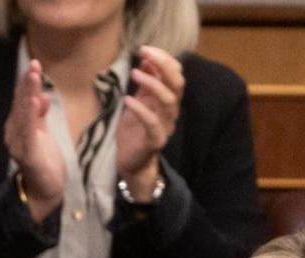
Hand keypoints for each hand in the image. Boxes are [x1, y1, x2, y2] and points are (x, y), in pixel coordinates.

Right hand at [4, 59, 64, 221]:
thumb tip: (42, 95)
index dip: (26, 83)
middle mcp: (13, 133)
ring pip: (23, 115)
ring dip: (28, 95)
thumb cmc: (44, 161)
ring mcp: (19, 144)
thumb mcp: (42, 132)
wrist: (44, 190)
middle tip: (33, 66)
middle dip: (27, 84)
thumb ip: (40, 115)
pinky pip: (29, 132)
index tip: (34, 65)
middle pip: (20, 105)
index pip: (21, 101)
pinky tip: (36, 103)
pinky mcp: (28, 154)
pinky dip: (31, 117)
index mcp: (17, 127)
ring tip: (33, 78)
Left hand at [117, 45, 183, 197]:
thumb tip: (147, 60)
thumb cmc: (134, 131)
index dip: (164, 59)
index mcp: (168, 100)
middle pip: (177, 83)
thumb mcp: (138, 102)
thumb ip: (145, 84)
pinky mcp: (155, 140)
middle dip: (163, 65)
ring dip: (152, 83)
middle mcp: (171, 111)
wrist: (130, 162)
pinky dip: (140, 109)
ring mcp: (165, 126)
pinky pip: (152, 122)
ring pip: (168, 100)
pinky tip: (127, 99)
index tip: (146, 49)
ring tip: (134, 73)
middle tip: (144, 53)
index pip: (176, 74)